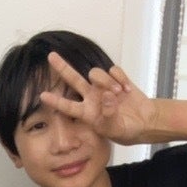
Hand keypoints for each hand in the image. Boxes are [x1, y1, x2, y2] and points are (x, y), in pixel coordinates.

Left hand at [39, 51, 156, 145]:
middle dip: (63, 67)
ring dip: (106, 81)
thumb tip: (107, 96)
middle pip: (74, 79)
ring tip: (119, 93)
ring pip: (96, 73)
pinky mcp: (116, 79)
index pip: (68, 107)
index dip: (56, 101)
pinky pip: (114, 70)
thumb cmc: (125, 129)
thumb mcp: (115, 129)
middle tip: (51, 56)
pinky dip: (120, 78)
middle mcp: (91, 97)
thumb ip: (109, 115)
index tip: (42, 96)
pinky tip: (127, 90)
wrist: (144, 122)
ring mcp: (103, 87)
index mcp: (87, 112)